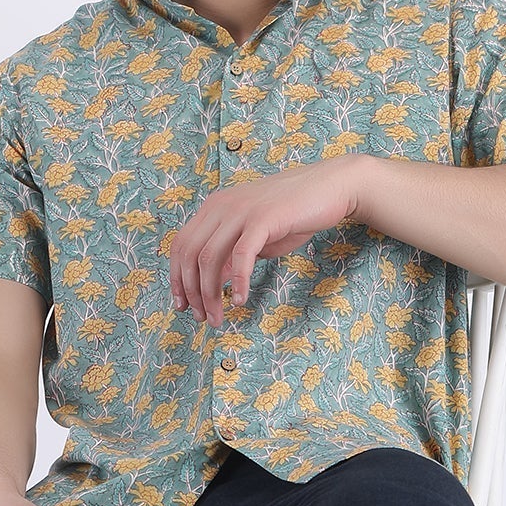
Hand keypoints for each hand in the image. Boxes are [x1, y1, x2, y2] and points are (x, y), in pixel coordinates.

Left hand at [168, 154, 365, 326]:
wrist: (329, 188)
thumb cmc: (292, 214)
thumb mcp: (253, 237)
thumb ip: (231, 256)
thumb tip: (215, 283)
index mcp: (213, 208)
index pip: (180, 245)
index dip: (177, 278)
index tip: (182, 305)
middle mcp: (221, 206)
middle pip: (190, 255)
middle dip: (192, 292)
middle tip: (202, 318)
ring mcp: (240, 210)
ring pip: (210, 258)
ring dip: (210, 294)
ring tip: (218, 317)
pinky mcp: (263, 218)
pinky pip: (241, 255)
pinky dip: (239, 282)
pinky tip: (241, 301)